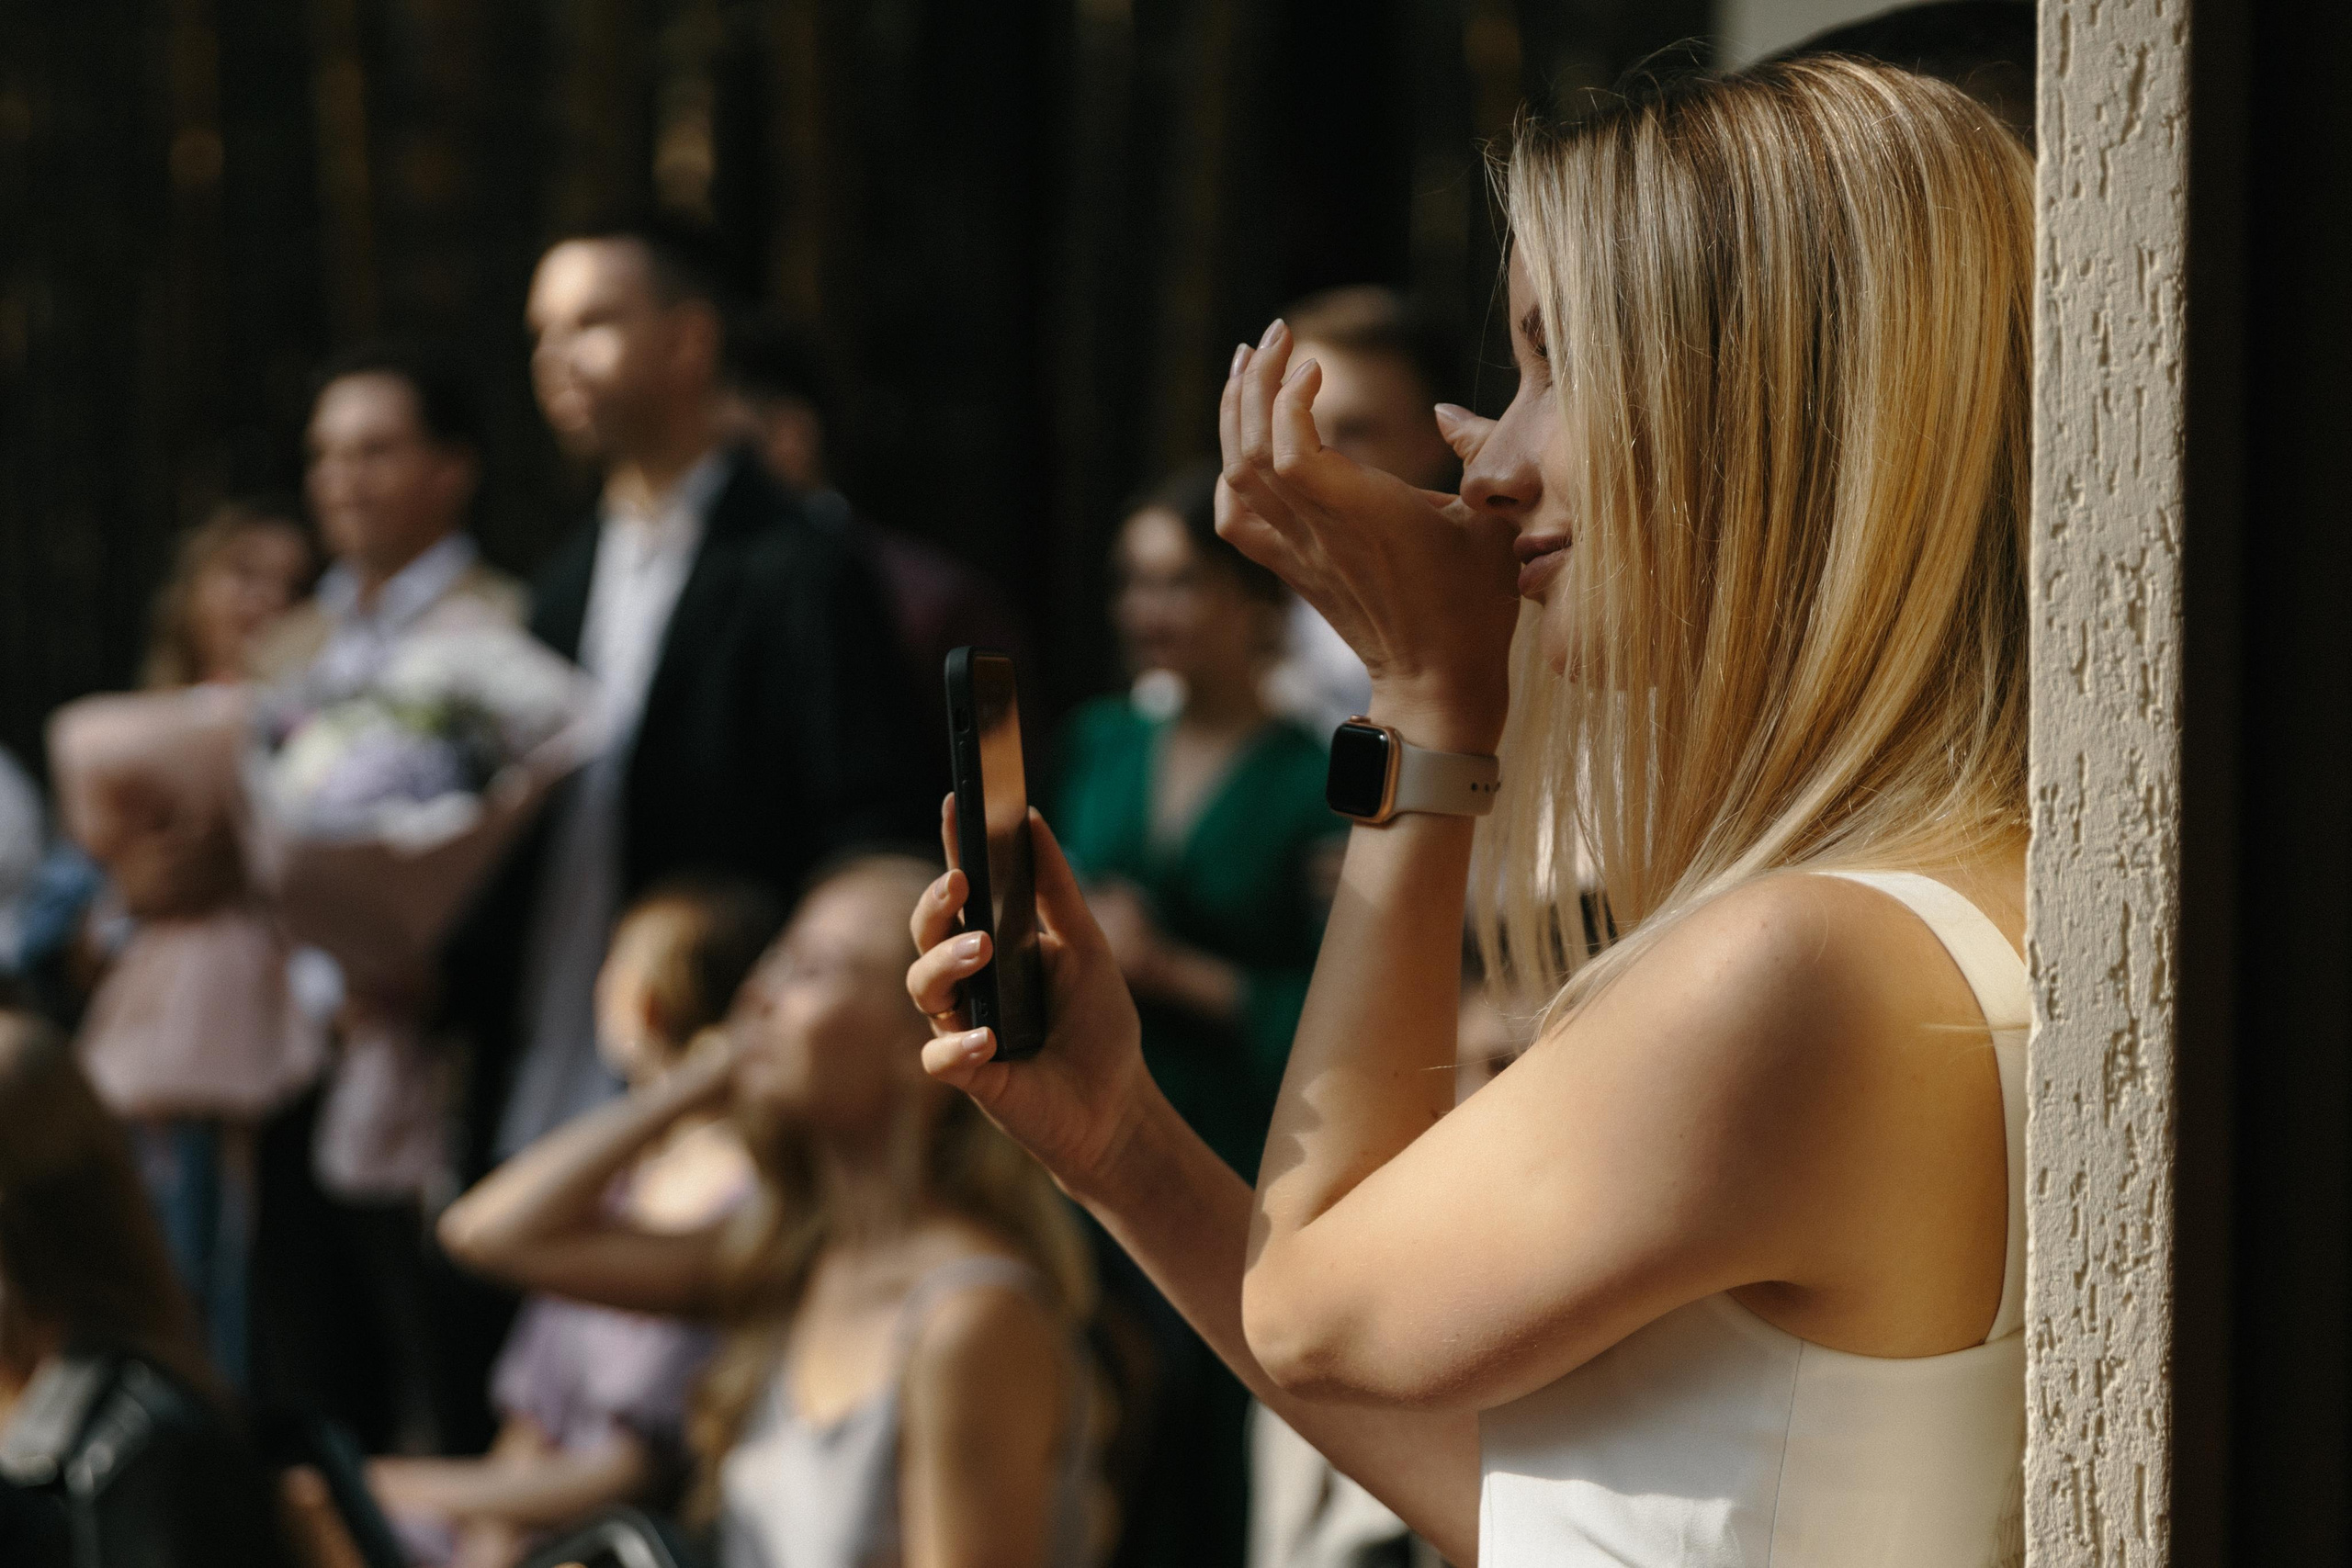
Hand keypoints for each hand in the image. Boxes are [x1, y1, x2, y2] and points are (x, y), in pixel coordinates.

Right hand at [907, 796, 1157, 1200]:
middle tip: (962, 883)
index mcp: (994, 943)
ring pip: (921, 986)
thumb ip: (1057, 890)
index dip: (951, 846)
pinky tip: (988, 1038)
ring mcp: (961, 1026)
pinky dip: (958, 1044)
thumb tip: (1035, 820)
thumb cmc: (1099, 1027)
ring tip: (982, 951)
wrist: (1118, 1106)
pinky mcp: (966, 1077)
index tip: (953, 800)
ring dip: (946, 962)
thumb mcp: (1088, 947)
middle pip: (925, 932)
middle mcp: (968, 982)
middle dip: (934, 903)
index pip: (962, 890)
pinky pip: (938, 1057)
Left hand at [1218, 320, 1520, 750]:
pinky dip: (1226, 478)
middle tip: (1277, 334)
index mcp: (1365, 515)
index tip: (1315, 364)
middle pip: (1251, 451)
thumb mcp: (1493, 523)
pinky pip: (1235, 521)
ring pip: (1236, 479)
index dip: (1288, 399)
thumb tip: (1446, 414)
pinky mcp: (1292, 571)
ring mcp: (1299, 554)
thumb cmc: (1474, 604)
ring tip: (1250, 366)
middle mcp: (1319, 533)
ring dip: (1233, 416)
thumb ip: (1479, 456)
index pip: (1291, 452)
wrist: (1438, 682)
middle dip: (1255, 383)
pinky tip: (1240, 447)